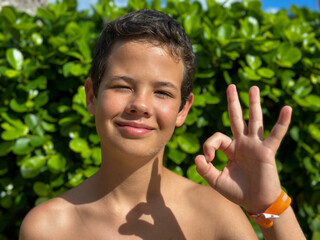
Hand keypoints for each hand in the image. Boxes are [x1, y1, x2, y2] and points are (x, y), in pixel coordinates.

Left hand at [195, 84, 291, 213]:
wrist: (256, 203)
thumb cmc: (237, 192)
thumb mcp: (216, 181)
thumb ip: (205, 169)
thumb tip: (197, 157)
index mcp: (231, 149)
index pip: (217, 138)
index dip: (209, 146)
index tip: (208, 160)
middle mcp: (243, 143)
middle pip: (237, 118)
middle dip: (233, 102)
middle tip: (231, 86)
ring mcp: (255, 146)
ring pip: (254, 120)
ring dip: (253, 104)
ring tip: (253, 88)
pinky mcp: (267, 152)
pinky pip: (275, 134)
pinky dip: (281, 122)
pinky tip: (286, 108)